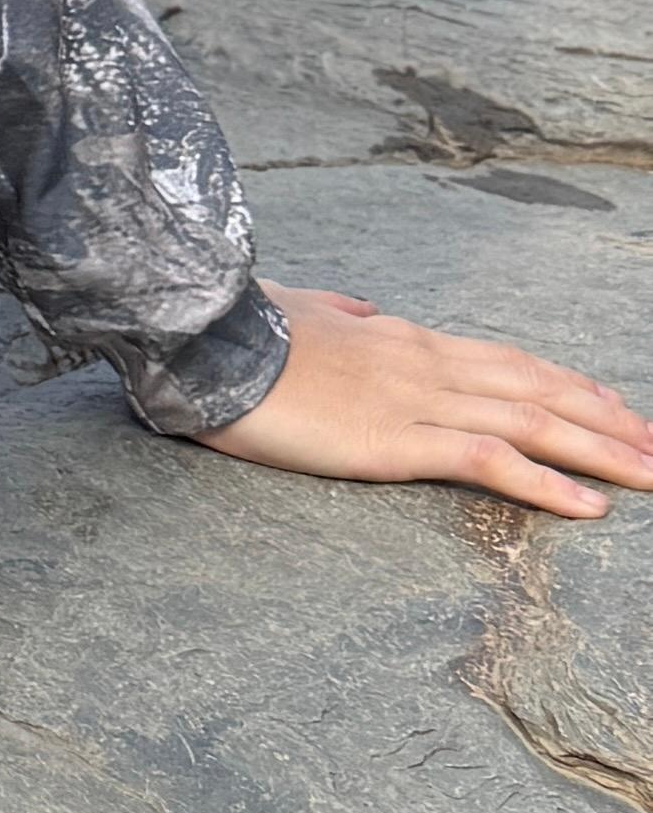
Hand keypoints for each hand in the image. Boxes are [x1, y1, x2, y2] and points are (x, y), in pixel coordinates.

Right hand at [198, 288, 652, 518]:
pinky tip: (592, 506)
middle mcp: (425, 363)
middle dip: (608, 420)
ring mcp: (416, 400)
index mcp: (401, 336)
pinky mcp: (396, 441)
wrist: (202, 338)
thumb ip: (338, 310)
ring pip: (533, 423)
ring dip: (603, 451)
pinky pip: (489, 461)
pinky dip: (547, 482)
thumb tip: (363, 307)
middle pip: (538, 390)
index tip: (612, 403)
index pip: (506, 360)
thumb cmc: (237, 327)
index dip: (565, 383)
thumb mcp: (297, 308)